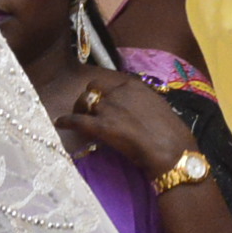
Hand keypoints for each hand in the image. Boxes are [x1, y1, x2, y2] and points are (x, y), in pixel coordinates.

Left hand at [59, 70, 199, 175]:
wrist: (172, 151)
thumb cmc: (171, 135)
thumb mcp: (157, 109)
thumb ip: (142, 105)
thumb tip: (135, 111)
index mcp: (135, 86)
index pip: (109, 82)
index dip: (102, 92)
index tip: (101, 100)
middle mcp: (119, 92)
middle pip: (93, 89)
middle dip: (88, 98)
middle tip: (86, 110)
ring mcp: (109, 108)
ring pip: (83, 103)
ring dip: (79, 110)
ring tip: (76, 119)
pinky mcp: (101, 126)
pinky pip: (77, 120)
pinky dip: (66, 121)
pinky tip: (60, 123)